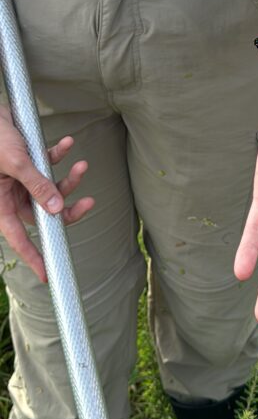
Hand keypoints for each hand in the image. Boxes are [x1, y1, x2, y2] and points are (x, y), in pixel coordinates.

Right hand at [0, 106, 93, 282]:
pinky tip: (68, 144)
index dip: (33, 256)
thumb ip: (38, 185)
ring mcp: (21, 178)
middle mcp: (12, 194)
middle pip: (44, 212)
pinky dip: (59, 156)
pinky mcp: (28, 160)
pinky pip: (48, 164)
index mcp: (1, 203)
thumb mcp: (17, 163)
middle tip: (89, 203)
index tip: (48, 274)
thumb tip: (57, 209)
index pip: (19, 238)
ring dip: (69, 179)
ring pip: (51, 188)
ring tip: (82, 166)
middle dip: (67, 207)